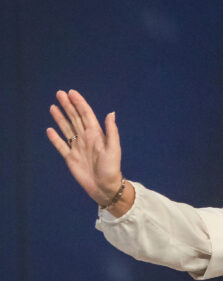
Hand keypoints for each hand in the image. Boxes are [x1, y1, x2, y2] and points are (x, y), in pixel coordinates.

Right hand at [46, 89, 124, 206]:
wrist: (105, 188)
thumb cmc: (112, 169)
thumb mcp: (114, 149)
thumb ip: (111, 131)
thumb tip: (111, 113)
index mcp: (96, 135)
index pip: (86, 115)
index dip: (79, 103)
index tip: (71, 93)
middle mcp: (86, 139)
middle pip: (75, 118)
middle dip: (68, 106)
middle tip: (59, 93)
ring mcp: (77, 148)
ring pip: (67, 129)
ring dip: (60, 118)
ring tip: (53, 106)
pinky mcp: (70, 158)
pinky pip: (61, 146)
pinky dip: (55, 138)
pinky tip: (50, 130)